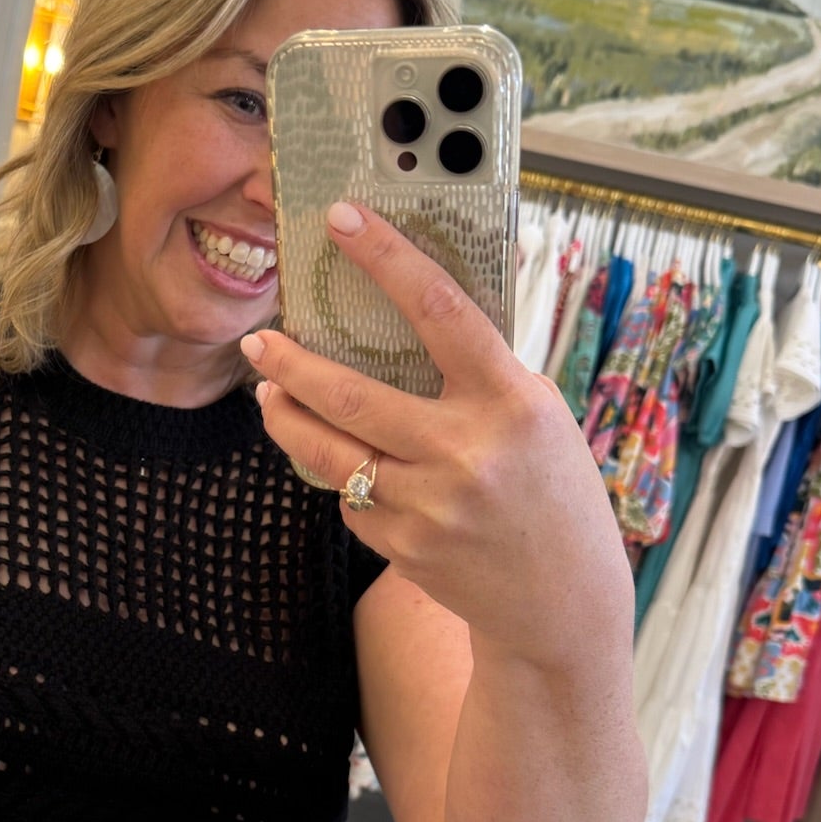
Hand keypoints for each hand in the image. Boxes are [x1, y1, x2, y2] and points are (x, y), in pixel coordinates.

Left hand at [242, 199, 631, 669]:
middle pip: (351, 395)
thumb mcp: (538, 415)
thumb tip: (416, 302)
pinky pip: (351, 499)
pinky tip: (357, 470)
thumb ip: (482, 370)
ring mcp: (431, 505)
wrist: (562, 602)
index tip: (341, 220)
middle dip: (291, 363)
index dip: (387, 258)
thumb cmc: (551, 490)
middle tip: (258, 339)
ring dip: (287, 418)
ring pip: (330, 453)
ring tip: (268, 392)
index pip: (440, 310)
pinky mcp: (404, 547)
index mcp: (510, 402)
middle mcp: (467, 452)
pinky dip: (348, 479)